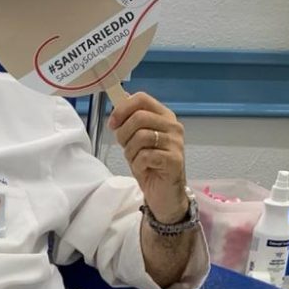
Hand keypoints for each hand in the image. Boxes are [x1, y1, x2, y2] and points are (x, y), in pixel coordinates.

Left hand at [107, 92, 187, 223]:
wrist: (163, 192)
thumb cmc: (149, 163)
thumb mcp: (134, 138)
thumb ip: (129, 119)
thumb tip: (121, 96)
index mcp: (164, 116)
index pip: (141, 99)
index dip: (122, 109)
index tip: (113, 124)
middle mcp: (173, 126)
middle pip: (139, 117)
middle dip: (123, 133)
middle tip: (124, 146)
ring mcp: (176, 143)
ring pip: (141, 136)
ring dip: (130, 151)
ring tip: (135, 159)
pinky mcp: (174, 160)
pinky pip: (145, 155)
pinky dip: (137, 164)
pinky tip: (143, 168)